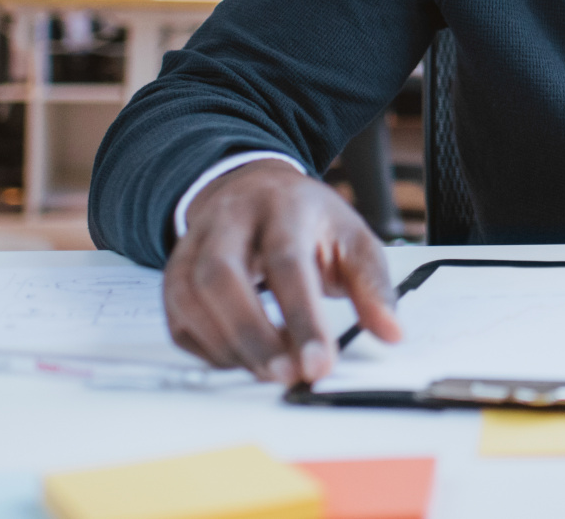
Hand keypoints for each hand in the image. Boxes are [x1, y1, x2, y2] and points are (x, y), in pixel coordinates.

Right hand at [163, 159, 401, 383]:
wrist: (253, 188)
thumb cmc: (306, 218)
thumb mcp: (352, 238)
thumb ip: (373, 286)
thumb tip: (390, 332)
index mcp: (282, 208)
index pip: (287, 263)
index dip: (301, 318)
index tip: (319, 363)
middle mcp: (229, 222)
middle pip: (222, 278)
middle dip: (253, 337)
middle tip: (285, 377)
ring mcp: (194, 247)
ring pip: (191, 299)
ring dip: (230, 347)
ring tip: (270, 372)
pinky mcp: (174, 275)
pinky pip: (179, 320)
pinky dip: (209, 349)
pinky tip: (243, 360)